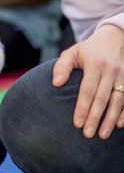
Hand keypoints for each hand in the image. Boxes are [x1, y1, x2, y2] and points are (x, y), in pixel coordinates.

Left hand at [52, 24, 123, 139]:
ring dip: (110, 120)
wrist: (115, 38)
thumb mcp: (72, 53)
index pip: (87, 90)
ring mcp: (123, 76)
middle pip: (102, 99)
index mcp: (95, 65)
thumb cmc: (88, 49)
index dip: (82, 107)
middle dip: (95, 118)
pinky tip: (119, 125)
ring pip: (118, 101)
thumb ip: (62, 67)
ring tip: (102, 135)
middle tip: (87, 134)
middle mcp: (111, 71)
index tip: (77, 123)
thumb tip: (56, 84)